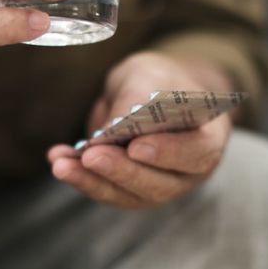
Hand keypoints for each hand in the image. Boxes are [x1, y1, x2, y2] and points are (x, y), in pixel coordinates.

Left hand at [47, 52, 233, 208]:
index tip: (136, 146)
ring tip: (61, 164)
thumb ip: (137, 95)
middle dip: (122, 171)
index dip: (168, 152)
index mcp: (210, 138)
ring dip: (92, 180)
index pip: (196, 152)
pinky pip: (107, 191)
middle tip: (91, 155)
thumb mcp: (149, 73)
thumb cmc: (159, 81)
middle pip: (159, 183)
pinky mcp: (132, 193)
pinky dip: (80, 177)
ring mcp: (161, 187)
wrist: (153, 93)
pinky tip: (58, 160)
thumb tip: (114, 125)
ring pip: (129, 194)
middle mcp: (189, 171)